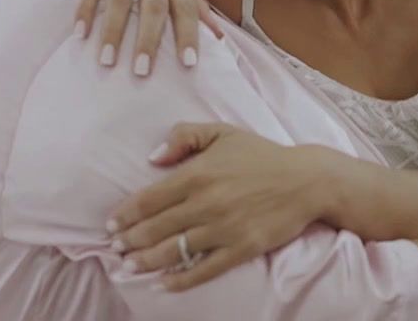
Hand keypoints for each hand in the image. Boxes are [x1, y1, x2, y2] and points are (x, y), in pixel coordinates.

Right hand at [76, 0, 223, 73]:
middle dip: (148, 39)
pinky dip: (85, 8)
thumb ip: (195, 5)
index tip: (188, 64)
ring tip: (106, 60)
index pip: (186, 7)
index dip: (189, 34)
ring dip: (114, 30)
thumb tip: (220, 36)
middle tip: (141, 72)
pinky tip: (80, 33)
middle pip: (153, 5)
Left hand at [107, 123, 324, 290]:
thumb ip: (185, 136)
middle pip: (155, 228)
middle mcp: (206, 203)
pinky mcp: (241, 249)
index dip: (125, 214)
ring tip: (129, 267)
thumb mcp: (223, 133)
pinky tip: (162, 285)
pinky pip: (203, 269)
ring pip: (174, 251)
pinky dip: (180, 280)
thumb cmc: (262, 155)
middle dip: (130, 241)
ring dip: (146, 261)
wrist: (306, 180)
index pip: (149, 199)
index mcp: (197, 174)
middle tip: (114, 248)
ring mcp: (223, 229)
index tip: (111, 224)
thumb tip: (153, 157)